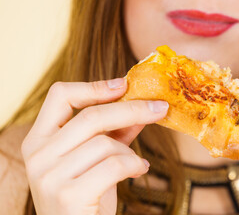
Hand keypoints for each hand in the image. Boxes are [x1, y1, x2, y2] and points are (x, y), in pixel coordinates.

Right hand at [21, 78, 168, 214]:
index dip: (94, 86)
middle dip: (132, 109)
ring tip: (136, 163)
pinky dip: (133, 165)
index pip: (60, 96)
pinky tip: (138, 169)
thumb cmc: (86, 196)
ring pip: (105, 143)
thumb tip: (140, 106)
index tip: (123, 84)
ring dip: (129, 152)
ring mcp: (49, 176)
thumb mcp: (95, 158)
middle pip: (91, 116)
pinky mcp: (69, 194)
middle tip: (160, 108)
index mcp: (38, 139)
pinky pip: (114, 164)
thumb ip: (113, 132)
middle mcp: (37, 155)